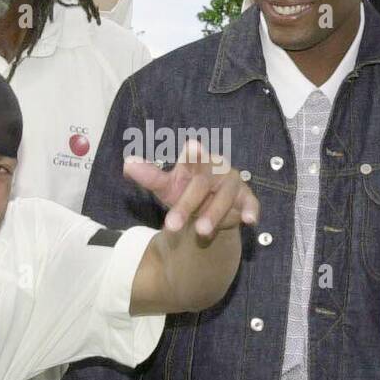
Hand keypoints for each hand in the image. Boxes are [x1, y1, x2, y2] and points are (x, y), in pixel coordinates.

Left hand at [124, 140, 258, 237]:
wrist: (207, 211)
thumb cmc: (186, 192)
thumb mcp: (167, 187)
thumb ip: (150, 176)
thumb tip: (127, 164)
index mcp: (195, 162)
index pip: (193, 156)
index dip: (193, 154)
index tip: (192, 147)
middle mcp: (216, 169)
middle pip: (202, 184)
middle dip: (187, 205)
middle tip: (170, 225)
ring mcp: (232, 183)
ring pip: (224, 197)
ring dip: (214, 213)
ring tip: (200, 232)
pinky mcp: (246, 198)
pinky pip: (251, 204)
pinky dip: (251, 210)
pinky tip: (250, 220)